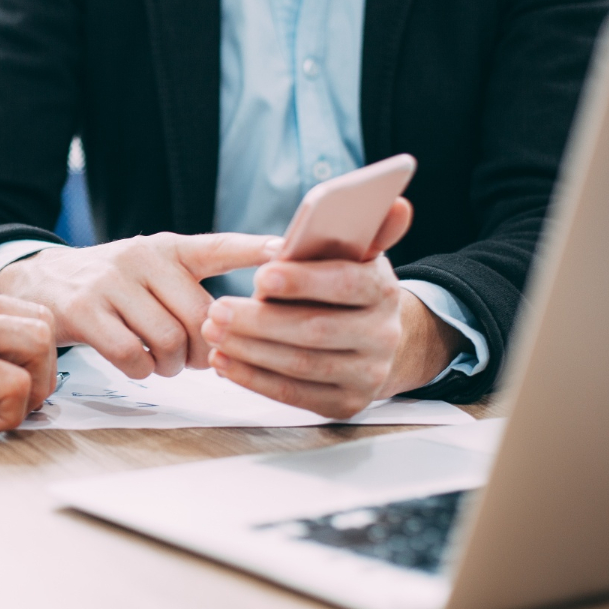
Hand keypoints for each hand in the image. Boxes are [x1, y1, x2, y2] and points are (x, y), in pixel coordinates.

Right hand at [0, 232, 278, 378]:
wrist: (40, 280)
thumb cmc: (112, 287)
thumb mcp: (152, 271)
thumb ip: (191, 289)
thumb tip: (242, 331)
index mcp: (167, 247)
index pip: (218, 246)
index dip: (254, 250)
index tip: (287, 252)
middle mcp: (142, 257)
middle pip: (200, 316)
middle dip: (207, 349)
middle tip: (198, 360)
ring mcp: (110, 283)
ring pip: (168, 340)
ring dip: (173, 365)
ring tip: (165, 363)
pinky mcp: (83, 311)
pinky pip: (132, 355)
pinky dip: (141, 371)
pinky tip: (137, 364)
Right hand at [0, 269, 55, 436]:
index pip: (10, 305)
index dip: (23, 349)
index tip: (10, 382)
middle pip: (38, 319)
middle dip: (42, 368)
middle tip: (18, 402)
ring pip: (38, 342)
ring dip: (35, 388)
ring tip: (2, 414)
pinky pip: (12, 383)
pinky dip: (9, 413)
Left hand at [199, 199, 465, 418]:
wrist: (372, 340)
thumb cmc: (343, 286)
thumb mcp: (353, 255)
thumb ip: (361, 228)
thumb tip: (396, 204)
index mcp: (384, 290)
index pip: (347, 284)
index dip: (303, 281)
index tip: (261, 274)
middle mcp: (383, 335)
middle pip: (316, 329)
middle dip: (260, 320)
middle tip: (216, 309)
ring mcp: (368, 375)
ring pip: (300, 364)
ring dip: (249, 349)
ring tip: (212, 332)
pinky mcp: (345, 404)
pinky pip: (294, 394)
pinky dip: (253, 379)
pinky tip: (224, 362)